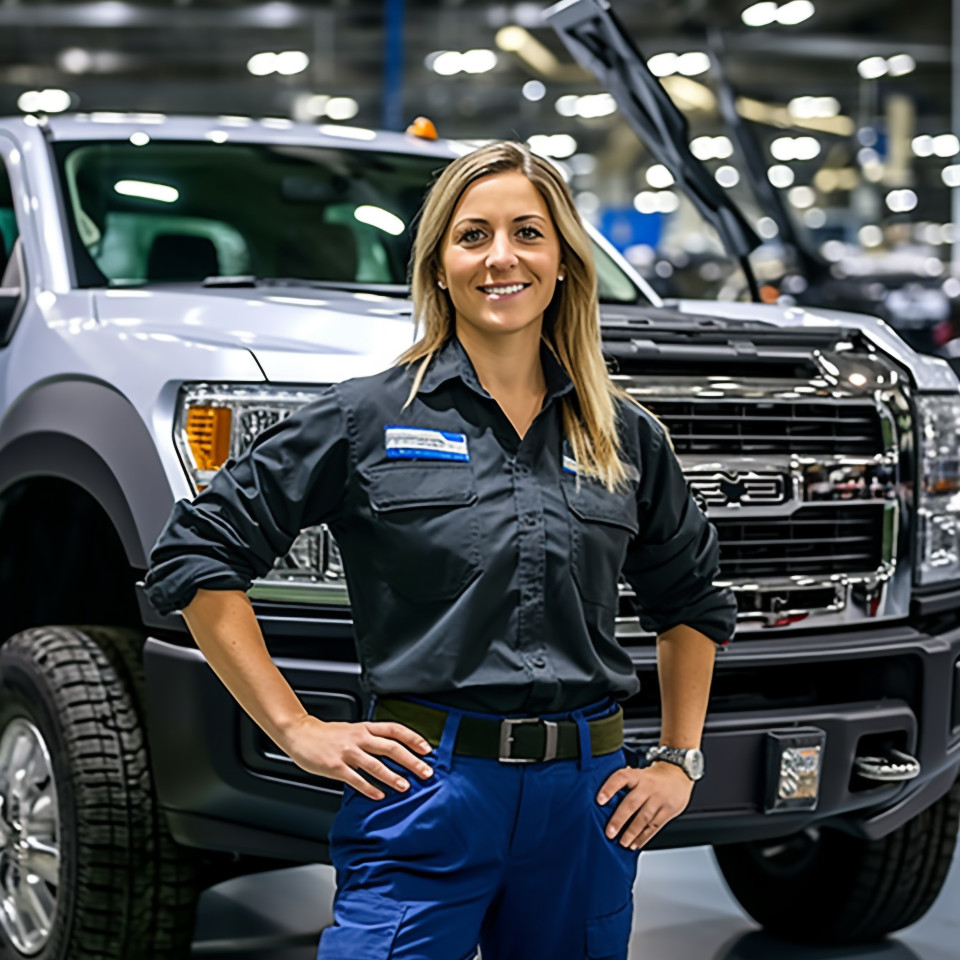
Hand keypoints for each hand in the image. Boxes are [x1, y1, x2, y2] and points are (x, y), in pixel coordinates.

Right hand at [280, 716, 435, 799]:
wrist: (300, 733)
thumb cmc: (328, 734)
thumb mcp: (353, 730)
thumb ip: (372, 738)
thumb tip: (395, 751)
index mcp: (365, 727)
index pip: (395, 729)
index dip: (413, 738)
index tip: (427, 749)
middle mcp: (359, 737)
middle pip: (391, 747)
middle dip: (411, 760)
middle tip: (425, 772)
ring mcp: (347, 752)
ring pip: (375, 764)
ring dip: (392, 776)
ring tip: (405, 786)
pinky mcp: (335, 766)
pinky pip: (355, 779)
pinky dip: (369, 788)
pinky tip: (379, 795)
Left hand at [596, 760, 694, 850]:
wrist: (679, 775)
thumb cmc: (652, 778)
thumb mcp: (639, 773)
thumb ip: (624, 784)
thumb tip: (603, 799)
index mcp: (637, 775)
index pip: (621, 778)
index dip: (609, 788)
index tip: (599, 800)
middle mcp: (648, 786)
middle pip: (631, 803)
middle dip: (619, 819)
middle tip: (610, 832)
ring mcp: (659, 799)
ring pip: (644, 818)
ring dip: (631, 833)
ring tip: (622, 842)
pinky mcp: (668, 811)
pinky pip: (654, 827)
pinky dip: (643, 837)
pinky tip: (635, 844)